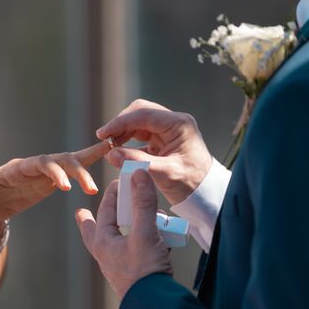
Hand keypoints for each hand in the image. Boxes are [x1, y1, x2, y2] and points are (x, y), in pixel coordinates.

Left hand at [0, 140, 110, 223]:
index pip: (41, 163)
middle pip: (60, 160)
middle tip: (90, 188)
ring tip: (98, 186)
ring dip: (86, 170)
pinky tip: (107, 152)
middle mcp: (34, 166)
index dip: (55, 171)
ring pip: (70, 163)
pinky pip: (72, 171)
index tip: (65, 187)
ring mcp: (44, 172)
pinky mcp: (51, 181)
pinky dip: (89, 162)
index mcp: (17, 168)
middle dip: (77, 171)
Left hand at [75, 170, 171, 298]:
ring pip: (119, 241)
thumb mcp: (145, 233)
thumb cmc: (144, 272)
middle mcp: (108, 255)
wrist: (155, 308)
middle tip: (82, 213)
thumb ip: (143, 203)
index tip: (117, 181)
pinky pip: (137, 252)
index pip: (105, 210)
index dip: (112, 193)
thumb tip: (138, 174)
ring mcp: (121, 266)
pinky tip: (161, 242)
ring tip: (139, 221)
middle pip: (97, 232)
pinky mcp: (136, 274)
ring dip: (130, 229)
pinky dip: (146, 243)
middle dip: (94, 220)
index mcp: (103, 243)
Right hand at [97, 99, 212, 205]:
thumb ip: (137, 162)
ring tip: (110, 148)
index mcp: (178, 124)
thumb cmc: (191, 184)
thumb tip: (111, 153)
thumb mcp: (165, 174)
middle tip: (104, 140)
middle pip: (140, 113)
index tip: (103, 134)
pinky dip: (128, 143)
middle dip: (120, 125)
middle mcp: (174, 123)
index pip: (143, 114)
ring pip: (138, 124)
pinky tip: (119, 153)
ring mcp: (168, 132)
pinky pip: (141, 136)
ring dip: (123, 133)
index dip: (120, 122)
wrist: (206, 195)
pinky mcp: (163, 142)